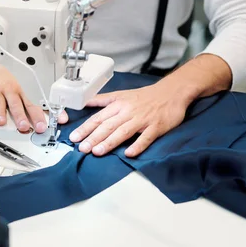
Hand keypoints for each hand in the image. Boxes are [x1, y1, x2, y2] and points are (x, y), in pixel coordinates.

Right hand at [0, 63, 67, 132]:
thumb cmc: (7, 84)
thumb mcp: (18, 95)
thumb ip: (24, 109)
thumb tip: (35, 122)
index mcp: (25, 97)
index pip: (38, 107)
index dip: (47, 115)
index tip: (60, 121)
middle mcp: (19, 94)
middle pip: (29, 107)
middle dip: (36, 118)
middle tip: (41, 128)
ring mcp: (8, 92)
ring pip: (15, 105)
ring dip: (20, 116)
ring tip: (23, 126)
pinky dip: (0, 113)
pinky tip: (1, 121)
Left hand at [68, 81, 189, 156]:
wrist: (172, 92)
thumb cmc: (145, 96)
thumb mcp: (121, 94)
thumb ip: (102, 100)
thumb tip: (84, 102)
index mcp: (118, 104)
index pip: (98, 117)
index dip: (85, 128)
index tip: (74, 137)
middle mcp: (128, 112)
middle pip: (108, 125)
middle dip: (93, 137)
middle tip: (82, 148)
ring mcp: (142, 120)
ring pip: (123, 132)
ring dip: (110, 142)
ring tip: (97, 151)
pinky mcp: (156, 127)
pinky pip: (146, 138)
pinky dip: (137, 145)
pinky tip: (129, 153)